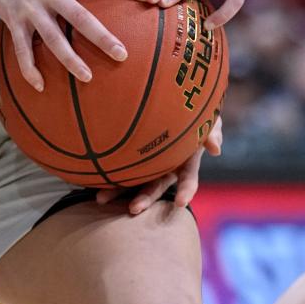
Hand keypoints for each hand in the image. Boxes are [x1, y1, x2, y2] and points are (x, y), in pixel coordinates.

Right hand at [0, 0, 144, 91]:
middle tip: (122, 55)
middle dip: (101, 37)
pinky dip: (29, 69)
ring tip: (88, 78)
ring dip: (69, 60)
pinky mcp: (13, 21)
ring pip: (52, 39)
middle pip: (79, 17)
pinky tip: (41, 86)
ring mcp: (30, 9)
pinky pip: (22, 50)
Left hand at [95, 115, 222, 213]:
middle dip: (145, 199)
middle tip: (132, 209)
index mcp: (186, 159)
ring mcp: (150, 161)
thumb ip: (212, 129)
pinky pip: (120, 164)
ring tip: (99, 200)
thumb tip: (216, 149)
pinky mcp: (133, 153)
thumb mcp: (207, 115)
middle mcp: (167, 165)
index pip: (188, 179)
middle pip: (156, 186)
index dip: (185, 191)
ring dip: (119, 191)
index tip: (180, 204)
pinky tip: (89, 177)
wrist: (170, 93)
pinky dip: (107, 171)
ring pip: (134, 179)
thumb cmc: (194, 107)